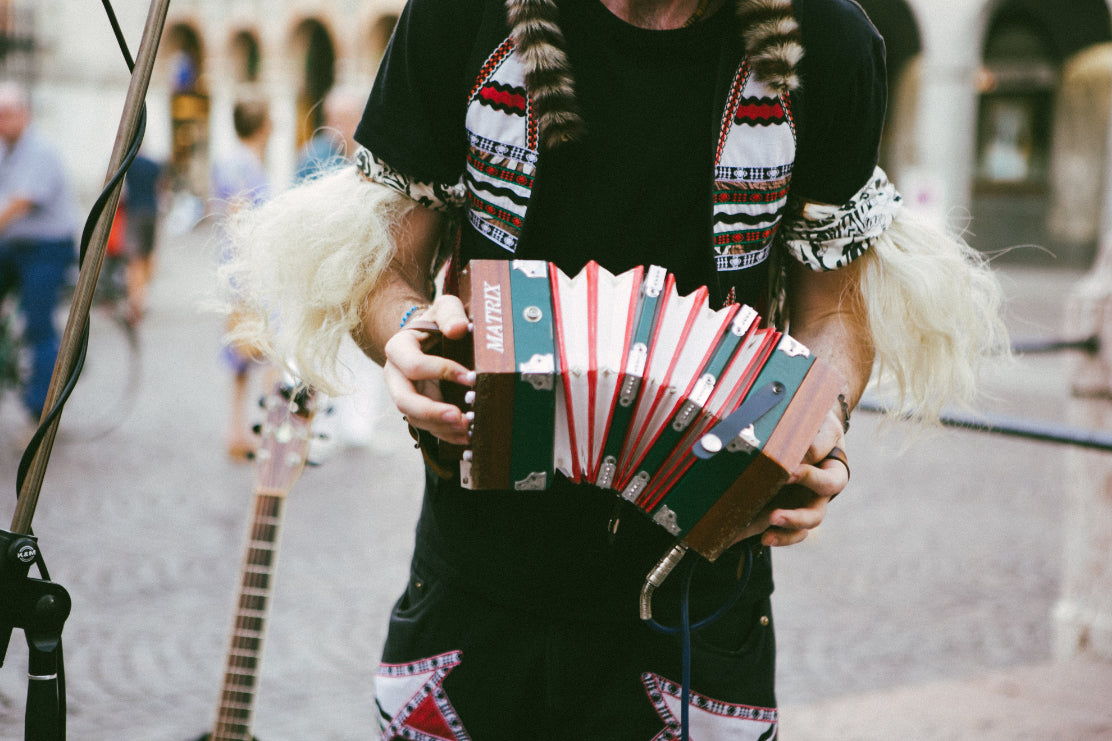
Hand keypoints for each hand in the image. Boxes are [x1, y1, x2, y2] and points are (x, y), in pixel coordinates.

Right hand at [382, 295, 474, 445]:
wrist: (427, 336)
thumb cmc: (438, 321)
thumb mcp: (445, 308)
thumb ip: (451, 314)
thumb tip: (459, 329)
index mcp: (398, 349)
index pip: (414, 365)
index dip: (441, 372)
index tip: (471, 378)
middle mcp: (395, 375)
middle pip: (404, 400)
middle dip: (432, 412)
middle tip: (460, 417)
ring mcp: (403, 394)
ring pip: (414, 418)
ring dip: (441, 427)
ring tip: (468, 429)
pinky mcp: (416, 408)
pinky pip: (426, 426)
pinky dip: (445, 434)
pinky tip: (465, 437)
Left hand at [733, 404, 849, 546]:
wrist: (808, 429)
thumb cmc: (817, 427)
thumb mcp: (823, 428)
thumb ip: (817, 441)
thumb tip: (803, 455)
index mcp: (833, 475)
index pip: (829, 482)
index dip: (811, 479)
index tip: (791, 472)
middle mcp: (818, 495)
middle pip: (815, 515)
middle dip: (795, 518)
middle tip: (775, 516)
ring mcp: (801, 505)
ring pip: (799, 529)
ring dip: (782, 533)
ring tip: (765, 536)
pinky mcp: (783, 507)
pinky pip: (781, 530)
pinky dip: (771, 536)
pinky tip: (756, 537)